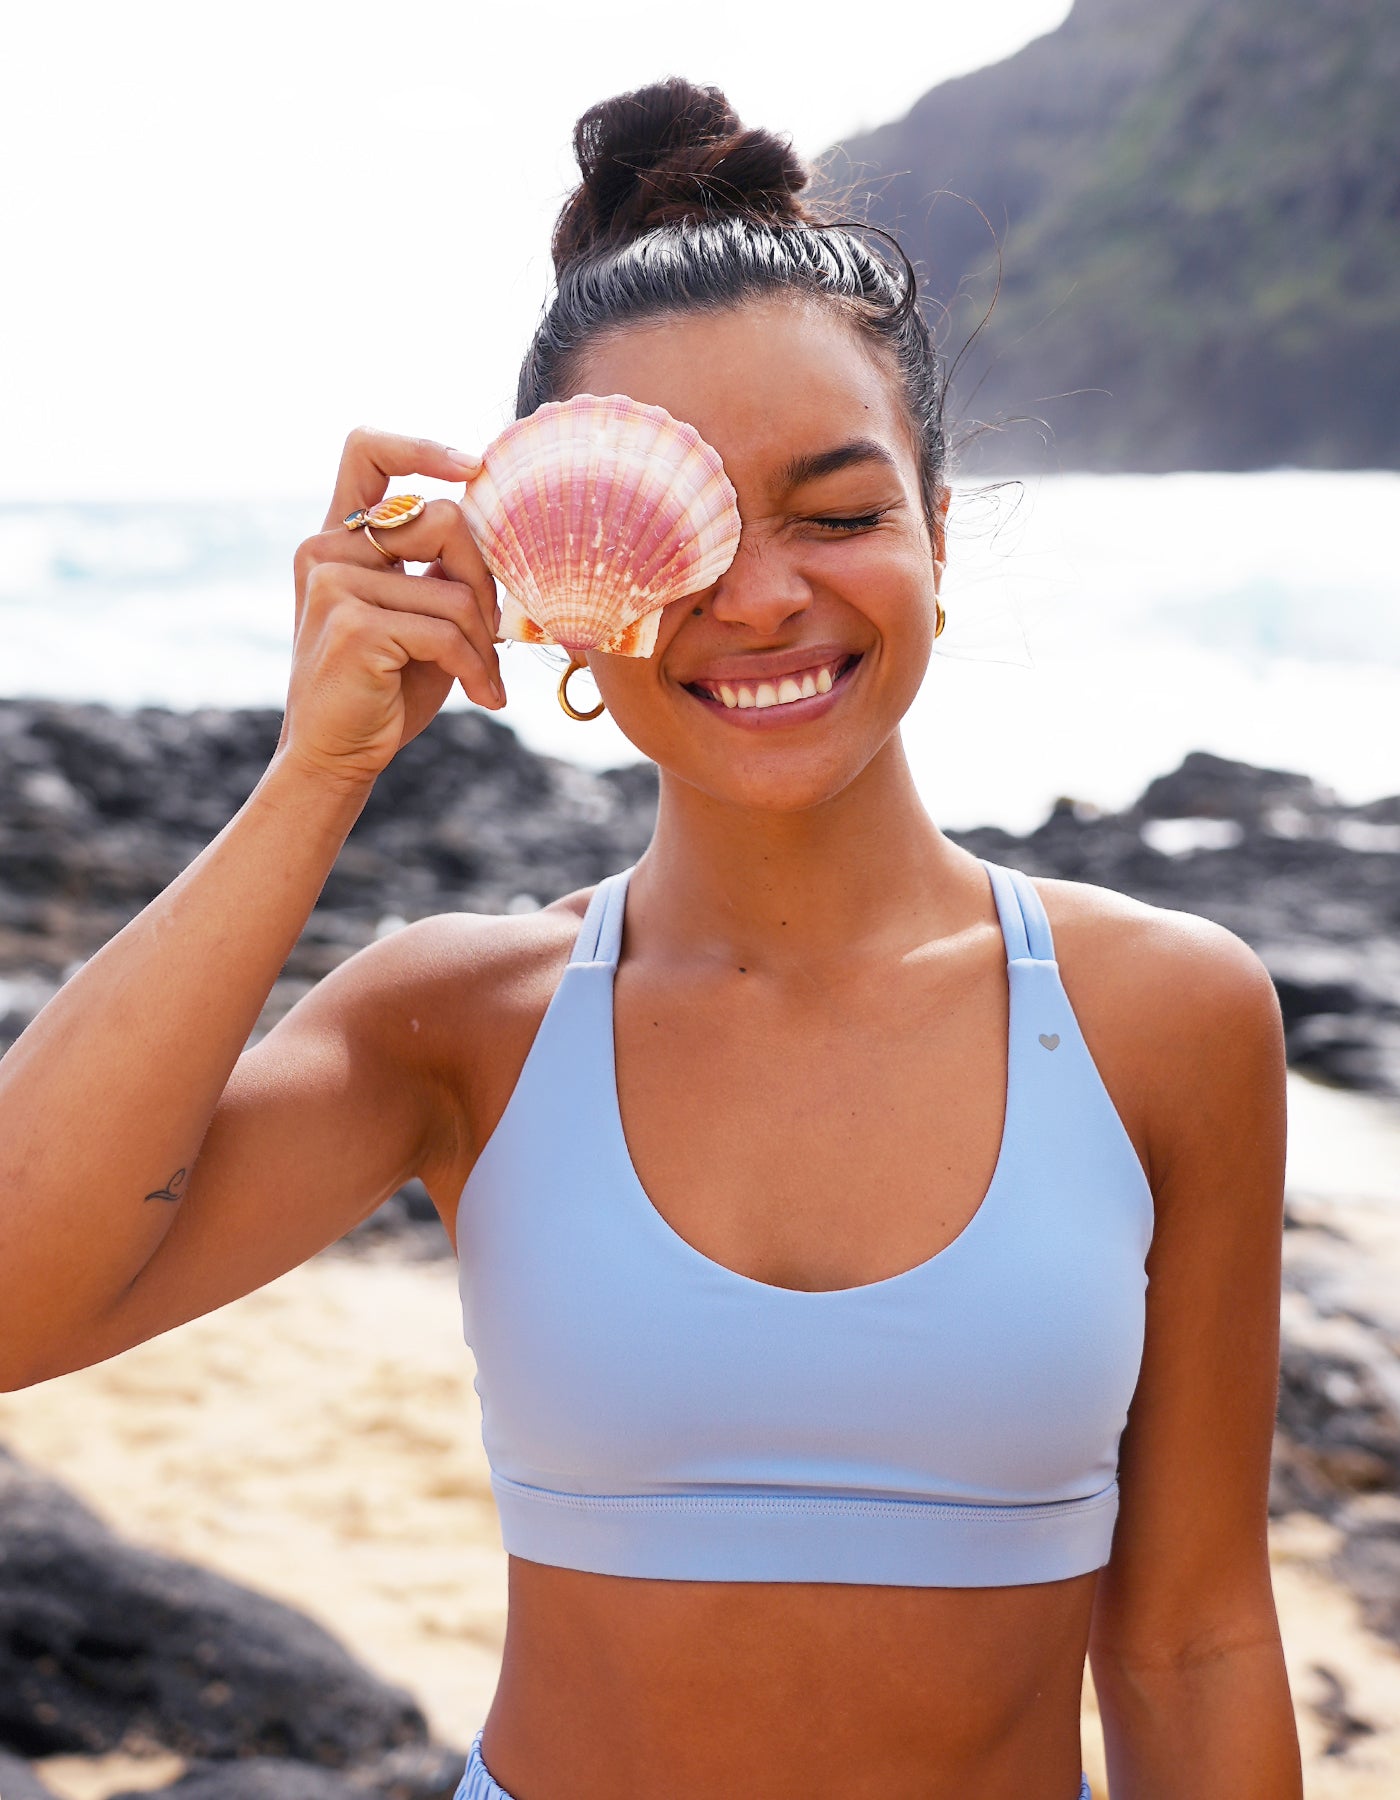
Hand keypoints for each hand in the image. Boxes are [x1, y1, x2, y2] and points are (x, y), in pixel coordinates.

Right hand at [277, 427, 501, 787]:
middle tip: (495, 632)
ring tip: (484, 678)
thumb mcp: (417, 617)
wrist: (335, 757)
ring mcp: (334, 584)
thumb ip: (440, 569)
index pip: (366, 450)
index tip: (471, 465)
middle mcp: (327, 551)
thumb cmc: (385, 689)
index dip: (421, 446)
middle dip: (485, 579)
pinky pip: (446, 632)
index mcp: (339, 540)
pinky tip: (483, 697)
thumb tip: (502, 528)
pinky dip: (477, 668)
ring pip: (453, 588)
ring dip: (484, 641)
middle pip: (442, 519)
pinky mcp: (352, 625)